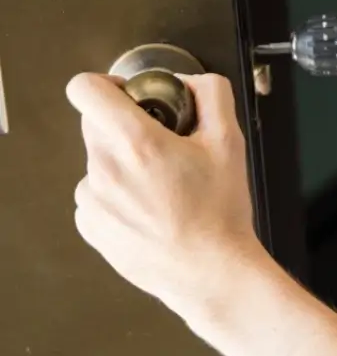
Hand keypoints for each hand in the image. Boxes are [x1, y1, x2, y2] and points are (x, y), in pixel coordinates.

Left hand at [67, 72, 267, 315]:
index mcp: (137, 143)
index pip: (85, 89)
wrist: (210, 272)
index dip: (106, 85)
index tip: (126, 96)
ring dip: (124, 165)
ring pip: (99, 162)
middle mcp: (105, 169)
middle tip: (163, 147)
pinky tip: (151, 211)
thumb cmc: (220, 215)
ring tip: (163, 189)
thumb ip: (212, 96)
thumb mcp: (231, 143)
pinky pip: (97, 196)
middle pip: (96, 125)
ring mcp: (93, 200)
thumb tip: (190, 83)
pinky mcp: (90, 225)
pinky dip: (119, 197)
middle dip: (127, 128)